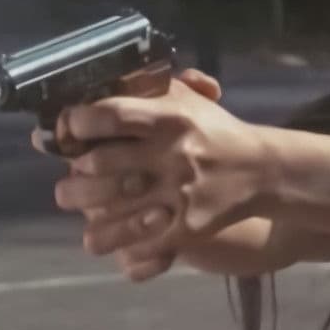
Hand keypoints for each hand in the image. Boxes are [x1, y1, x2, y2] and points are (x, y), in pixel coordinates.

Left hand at [44, 69, 276, 279]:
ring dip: (83, 205)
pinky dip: (109, 240)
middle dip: (75, 171)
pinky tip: (95, 234)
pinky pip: (134, 241)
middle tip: (71, 172)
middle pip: (100, 164)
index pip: (110, 115)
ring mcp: (179, 194)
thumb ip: (143, 88)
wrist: (260, 170)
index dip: (77, 123)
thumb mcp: (185, 100)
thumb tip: (90, 88)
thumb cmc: (212, 130)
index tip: (68, 129)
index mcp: (171, 117)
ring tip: (73, 199)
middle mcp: (173, 154)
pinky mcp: (186, 227)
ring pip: (109, 209)